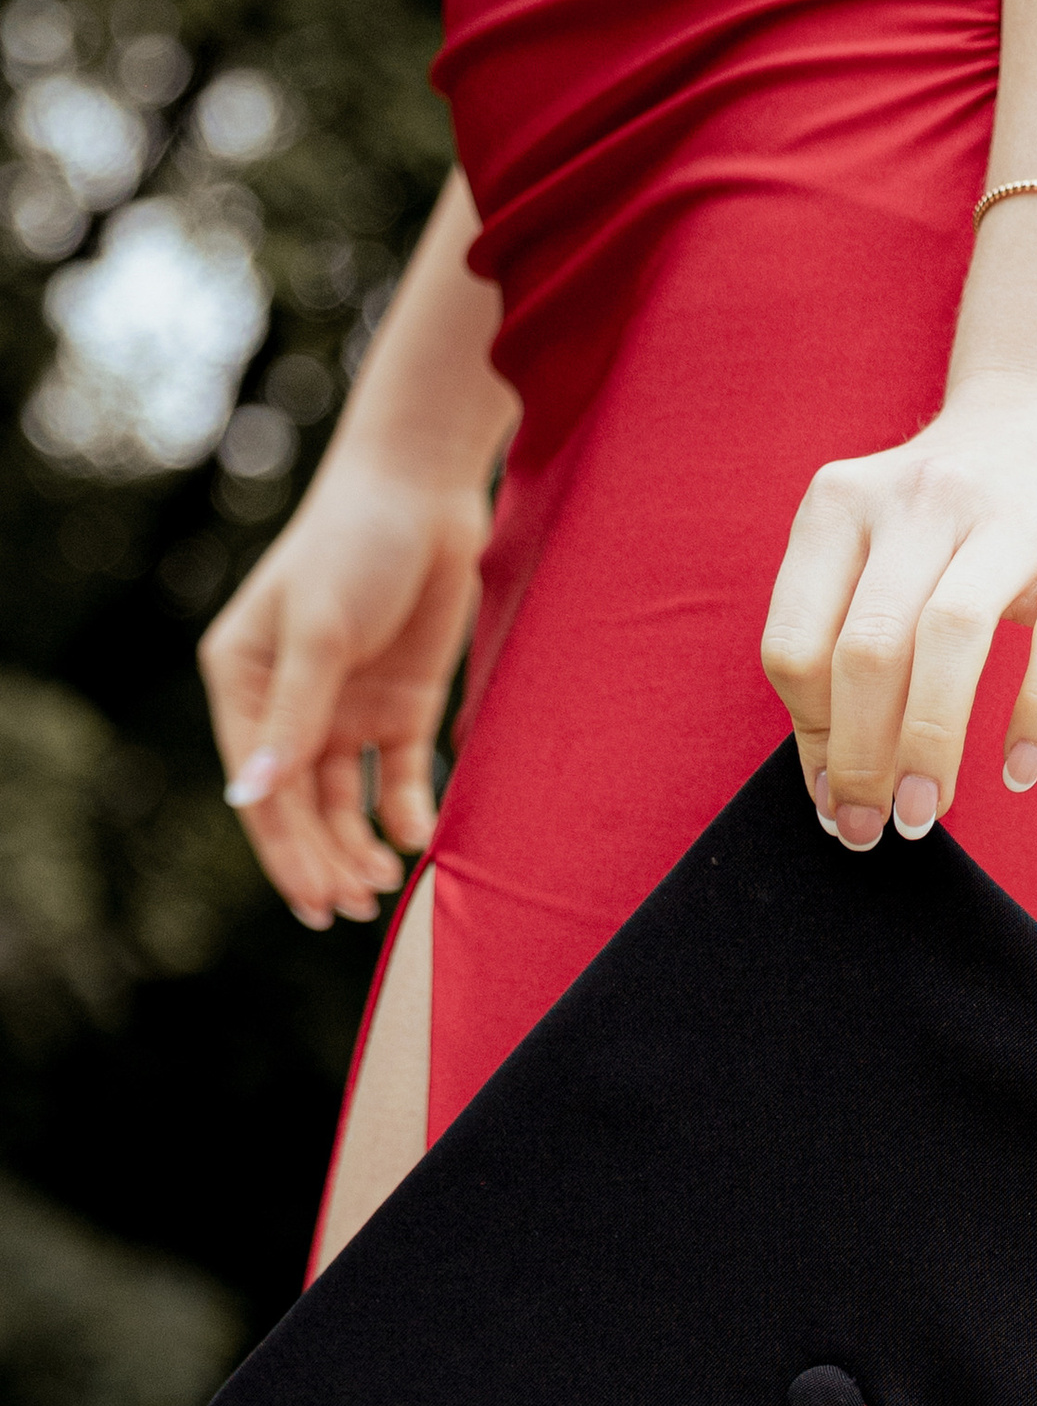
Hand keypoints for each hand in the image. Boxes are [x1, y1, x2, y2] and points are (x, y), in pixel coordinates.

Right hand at [200, 457, 490, 926]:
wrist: (425, 496)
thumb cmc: (352, 546)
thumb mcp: (318, 632)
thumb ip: (293, 717)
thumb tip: (252, 796)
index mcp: (242, 681)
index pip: (259, 786)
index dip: (283, 850)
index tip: (313, 903)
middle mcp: (288, 704)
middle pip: (301, 805)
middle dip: (323, 860)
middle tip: (353, 910)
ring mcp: (346, 709)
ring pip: (346, 803)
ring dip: (359, 848)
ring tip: (382, 888)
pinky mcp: (402, 708)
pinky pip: (399, 779)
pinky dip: (405, 815)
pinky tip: (417, 840)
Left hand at [760, 367, 1036, 849]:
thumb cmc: (951, 525)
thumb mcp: (876, 554)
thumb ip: (843, 649)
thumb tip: (833, 788)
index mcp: (841, 505)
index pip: (798, 643)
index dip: (810, 737)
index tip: (834, 796)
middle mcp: (919, 499)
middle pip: (866, 649)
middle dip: (861, 759)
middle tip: (874, 828)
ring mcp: (1008, 517)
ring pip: (949, 641)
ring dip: (930, 746)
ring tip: (926, 815)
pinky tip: (1019, 769)